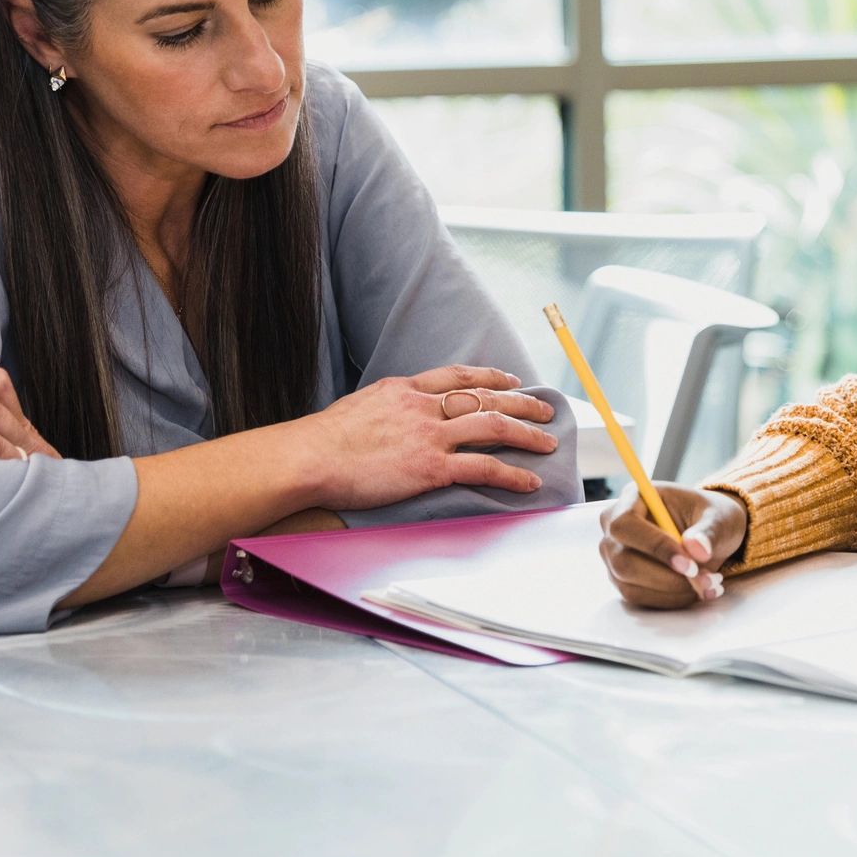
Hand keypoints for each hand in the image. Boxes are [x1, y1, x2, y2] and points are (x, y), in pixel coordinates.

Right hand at [300, 364, 558, 508]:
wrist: (308, 458)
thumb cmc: (321, 440)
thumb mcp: (359, 406)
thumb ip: (385, 407)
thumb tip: (392, 417)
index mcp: (404, 388)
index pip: (457, 376)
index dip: (489, 376)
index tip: (509, 378)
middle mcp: (423, 406)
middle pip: (484, 396)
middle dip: (521, 401)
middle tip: (545, 408)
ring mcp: (429, 436)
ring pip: (492, 426)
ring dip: (526, 433)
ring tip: (548, 442)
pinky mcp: (430, 468)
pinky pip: (482, 467)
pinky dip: (511, 473)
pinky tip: (528, 480)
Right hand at [598, 483, 747, 609]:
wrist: (708, 536)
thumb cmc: (710, 518)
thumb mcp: (720, 517)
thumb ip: (710, 531)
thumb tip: (697, 549)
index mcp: (634, 497)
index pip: (625, 524)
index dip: (654, 546)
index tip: (690, 565)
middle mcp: (615, 527)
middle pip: (623, 561)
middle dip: (667, 577)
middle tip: (706, 579)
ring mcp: (615, 556)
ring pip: (631, 585)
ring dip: (673, 591)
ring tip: (709, 584)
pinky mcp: (623, 579)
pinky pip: (640, 598)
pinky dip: (671, 599)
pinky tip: (696, 590)